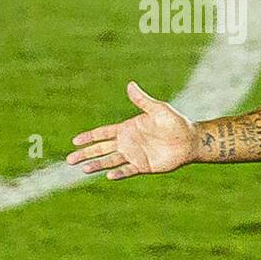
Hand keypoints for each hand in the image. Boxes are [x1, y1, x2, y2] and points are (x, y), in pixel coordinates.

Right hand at [67, 82, 197, 179]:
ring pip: (111, 161)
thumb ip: (142, 100)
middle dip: (86, 153)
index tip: (75, 141)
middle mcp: (128, 143)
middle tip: (70, 160)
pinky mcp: (144, 166)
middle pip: (101, 149)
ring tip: (84, 168)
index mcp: (127, 128)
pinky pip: (128, 170)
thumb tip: (130, 84)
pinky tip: (109, 175)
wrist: (190, 140)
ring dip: (98, 165)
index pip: (103, 133)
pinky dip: (119, 173)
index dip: (89, 137)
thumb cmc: (176, 122)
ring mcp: (135, 155)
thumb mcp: (158, 109)